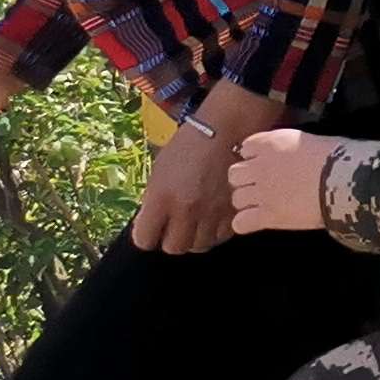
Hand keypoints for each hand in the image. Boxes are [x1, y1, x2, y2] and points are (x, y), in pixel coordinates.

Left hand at [130, 77, 267, 253]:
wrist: (226, 131)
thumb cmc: (188, 146)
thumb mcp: (159, 171)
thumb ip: (154, 200)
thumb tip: (152, 222)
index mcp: (161, 198)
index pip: (144, 239)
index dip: (146, 236)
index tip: (151, 229)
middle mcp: (186, 210)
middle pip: (174, 248)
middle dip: (172, 239)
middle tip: (176, 227)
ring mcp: (212, 213)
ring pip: (200, 245)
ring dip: (196, 237)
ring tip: (197, 223)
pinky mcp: (234, 211)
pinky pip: (223, 235)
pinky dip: (217, 231)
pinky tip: (215, 217)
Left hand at [227, 126, 342, 236]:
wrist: (344, 180)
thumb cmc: (339, 157)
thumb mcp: (314, 141)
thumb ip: (296, 148)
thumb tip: (299, 155)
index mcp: (272, 144)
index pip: (247, 147)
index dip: (255, 156)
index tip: (266, 161)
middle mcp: (261, 167)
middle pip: (235, 174)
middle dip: (246, 180)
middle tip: (263, 184)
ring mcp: (262, 193)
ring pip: (237, 198)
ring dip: (247, 201)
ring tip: (262, 204)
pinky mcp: (268, 216)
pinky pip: (241, 223)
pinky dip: (246, 223)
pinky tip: (256, 221)